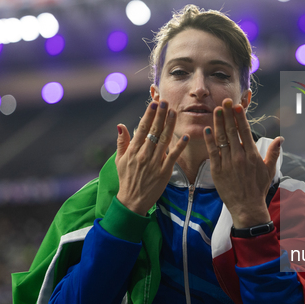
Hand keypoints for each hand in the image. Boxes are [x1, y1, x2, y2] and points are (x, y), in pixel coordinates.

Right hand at [115, 100, 188, 215]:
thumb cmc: (126, 179)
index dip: (149, 115)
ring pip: (164, 141)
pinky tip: (186, 136)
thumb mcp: (119, 160)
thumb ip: (121, 142)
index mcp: (133, 151)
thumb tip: (120, 125)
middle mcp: (143, 155)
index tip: (154, 103)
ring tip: (175, 112)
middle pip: (154, 132)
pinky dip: (180, 146)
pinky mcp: (164, 172)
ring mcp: (154, 163)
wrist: (132, 201)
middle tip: (167, 102)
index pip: (142, 129)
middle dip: (161, 116)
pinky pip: (173, 157)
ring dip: (170, 126)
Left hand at [204, 99, 282, 228]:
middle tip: (224, 102)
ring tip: (216, 110)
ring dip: (218, 123)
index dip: (240, 117)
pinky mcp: (217, 171)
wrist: (247, 207)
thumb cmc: (258, 188)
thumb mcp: (269, 170)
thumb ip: (274, 152)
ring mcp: (227, 163)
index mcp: (252, 155)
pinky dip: (209, 140)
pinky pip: (212, 152)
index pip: (245, 131)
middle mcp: (239, 157)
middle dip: (228, 115)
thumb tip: (281, 139)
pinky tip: (207, 129)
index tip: (237, 106)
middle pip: (232, 131)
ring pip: (221, 139)